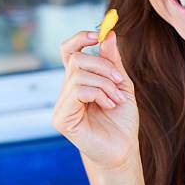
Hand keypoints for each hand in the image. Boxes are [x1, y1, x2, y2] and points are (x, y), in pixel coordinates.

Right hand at [53, 30, 139, 170]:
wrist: (123, 150)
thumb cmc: (122, 121)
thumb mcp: (121, 85)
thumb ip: (113, 62)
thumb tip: (107, 34)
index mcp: (78, 82)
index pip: (68, 51)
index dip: (80, 38)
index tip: (98, 35)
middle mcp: (66, 92)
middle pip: (76, 59)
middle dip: (102, 66)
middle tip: (119, 82)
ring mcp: (61, 105)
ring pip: (79, 74)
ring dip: (105, 84)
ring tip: (116, 100)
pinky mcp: (61, 118)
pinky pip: (78, 91)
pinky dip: (98, 94)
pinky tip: (108, 106)